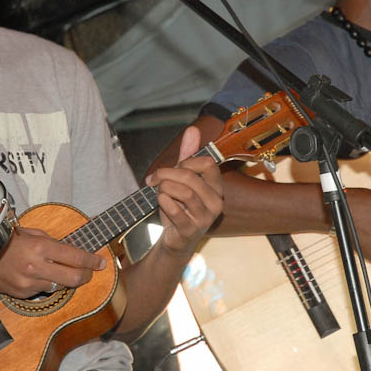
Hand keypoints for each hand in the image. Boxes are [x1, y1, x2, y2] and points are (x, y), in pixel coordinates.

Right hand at [0, 227, 106, 297]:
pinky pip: (43, 290)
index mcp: (40, 247)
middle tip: (90, 271)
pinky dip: (46, 284)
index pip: (76, 257)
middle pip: (74, 278)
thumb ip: (52, 243)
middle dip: (87, 275)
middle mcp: (36, 267)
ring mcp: (29, 282)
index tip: (101, 262)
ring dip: (66, 280)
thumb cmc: (6, 240)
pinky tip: (40, 275)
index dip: (92, 261)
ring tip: (63, 271)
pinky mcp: (22, 293)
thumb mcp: (31, 233)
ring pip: (60, 286)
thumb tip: (73, 252)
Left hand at [146, 126, 223, 255]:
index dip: (186, 161)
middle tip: (155, 180)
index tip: (173, 167)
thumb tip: (192, 129)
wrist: (174, 241)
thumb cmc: (180, 208)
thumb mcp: (183, 180)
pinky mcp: (191, 230)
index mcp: (216, 188)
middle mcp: (215, 203)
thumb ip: (187, 155)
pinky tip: (161, 204)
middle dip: (166, 174)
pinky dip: (162, 202)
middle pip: (190, 177)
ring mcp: (205, 218)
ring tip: (158, 193)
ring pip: (182, 192)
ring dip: (163, 189)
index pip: (207, 163)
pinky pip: (174, 209)